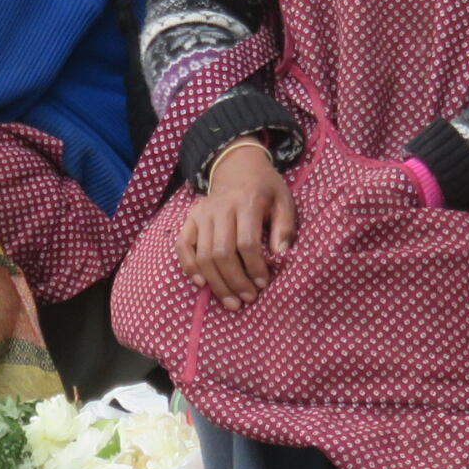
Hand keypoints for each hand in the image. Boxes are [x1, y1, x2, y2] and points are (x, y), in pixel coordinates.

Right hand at [175, 143, 296, 310]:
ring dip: (217, 283)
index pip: (246, 243)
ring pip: (203, 255)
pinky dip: (189, 267)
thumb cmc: (265, 189)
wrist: (238, 166)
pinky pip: (183, 246)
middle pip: (222, 253)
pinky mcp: (190, 218)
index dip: (254, 268)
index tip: (263, 284)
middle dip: (235, 282)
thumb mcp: (283, 201)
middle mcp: (220, 208)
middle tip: (247, 299)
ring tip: (231, 302)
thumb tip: (280, 255)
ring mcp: (201, 213)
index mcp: (246, 202)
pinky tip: (202, 284)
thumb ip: (284, 227)